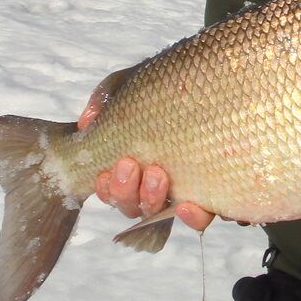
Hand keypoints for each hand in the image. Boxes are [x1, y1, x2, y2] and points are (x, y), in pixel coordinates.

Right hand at [78, 96, 215, 231]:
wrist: (213, 81)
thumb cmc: (167, 86)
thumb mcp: (132, 85)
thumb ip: (105, 100)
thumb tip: (87, 123)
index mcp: (133, 165)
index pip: (112, 191)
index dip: (105, 188)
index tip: (105, 172)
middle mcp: (155, 183)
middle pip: (131, 207)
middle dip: (125, 191)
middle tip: (130, 164)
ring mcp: (183, 188)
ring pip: (159, 213)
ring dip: (151, 199)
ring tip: (157, 173)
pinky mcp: (212, 191)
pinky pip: (201, 218)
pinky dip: (192, 218)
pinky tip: (187, 204)